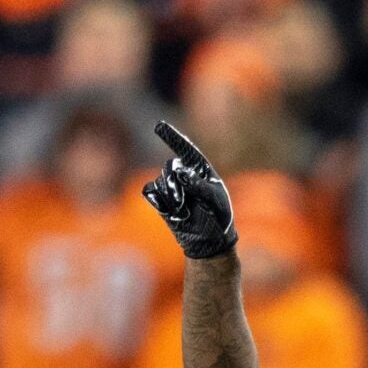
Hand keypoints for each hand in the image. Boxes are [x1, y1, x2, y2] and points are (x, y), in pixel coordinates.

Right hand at [142, 121, 237, 259]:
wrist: (208, 241)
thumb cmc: (217, 218)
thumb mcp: (214, 200)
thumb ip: (198, 184)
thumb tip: (181, 172)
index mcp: (200, 169)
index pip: (185, 148)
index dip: (172, 136)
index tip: (158, 126)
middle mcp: (184, 175)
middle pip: (169, 167)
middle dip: (174, 183)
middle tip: (182, 202)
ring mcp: (172, 188)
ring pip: (160, 181)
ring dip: (169, 195)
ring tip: (182, 210)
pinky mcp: (162, 201)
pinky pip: (150, 191)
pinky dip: (157, 199)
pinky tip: (170, 211)